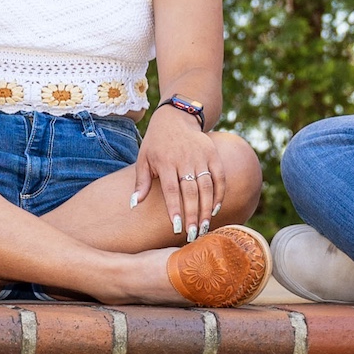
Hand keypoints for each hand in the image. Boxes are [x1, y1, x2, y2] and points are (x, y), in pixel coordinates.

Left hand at [131, 103, 221, 239]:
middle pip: (191, 192)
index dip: (175, 209)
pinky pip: (220, 177)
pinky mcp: (213, 154)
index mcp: (165, 162)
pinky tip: (216, 209)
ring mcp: (201, 156)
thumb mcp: (143, 159)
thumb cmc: (156, 142)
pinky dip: (220, 194)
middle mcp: (184, 160)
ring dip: (207, 209)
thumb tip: (134, 204)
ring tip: (204, 227)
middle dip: (193, 215)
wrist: (176, 117)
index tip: (176, 228)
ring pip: (207, 186)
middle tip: (193, 235)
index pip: (171, 190)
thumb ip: (141, 182)